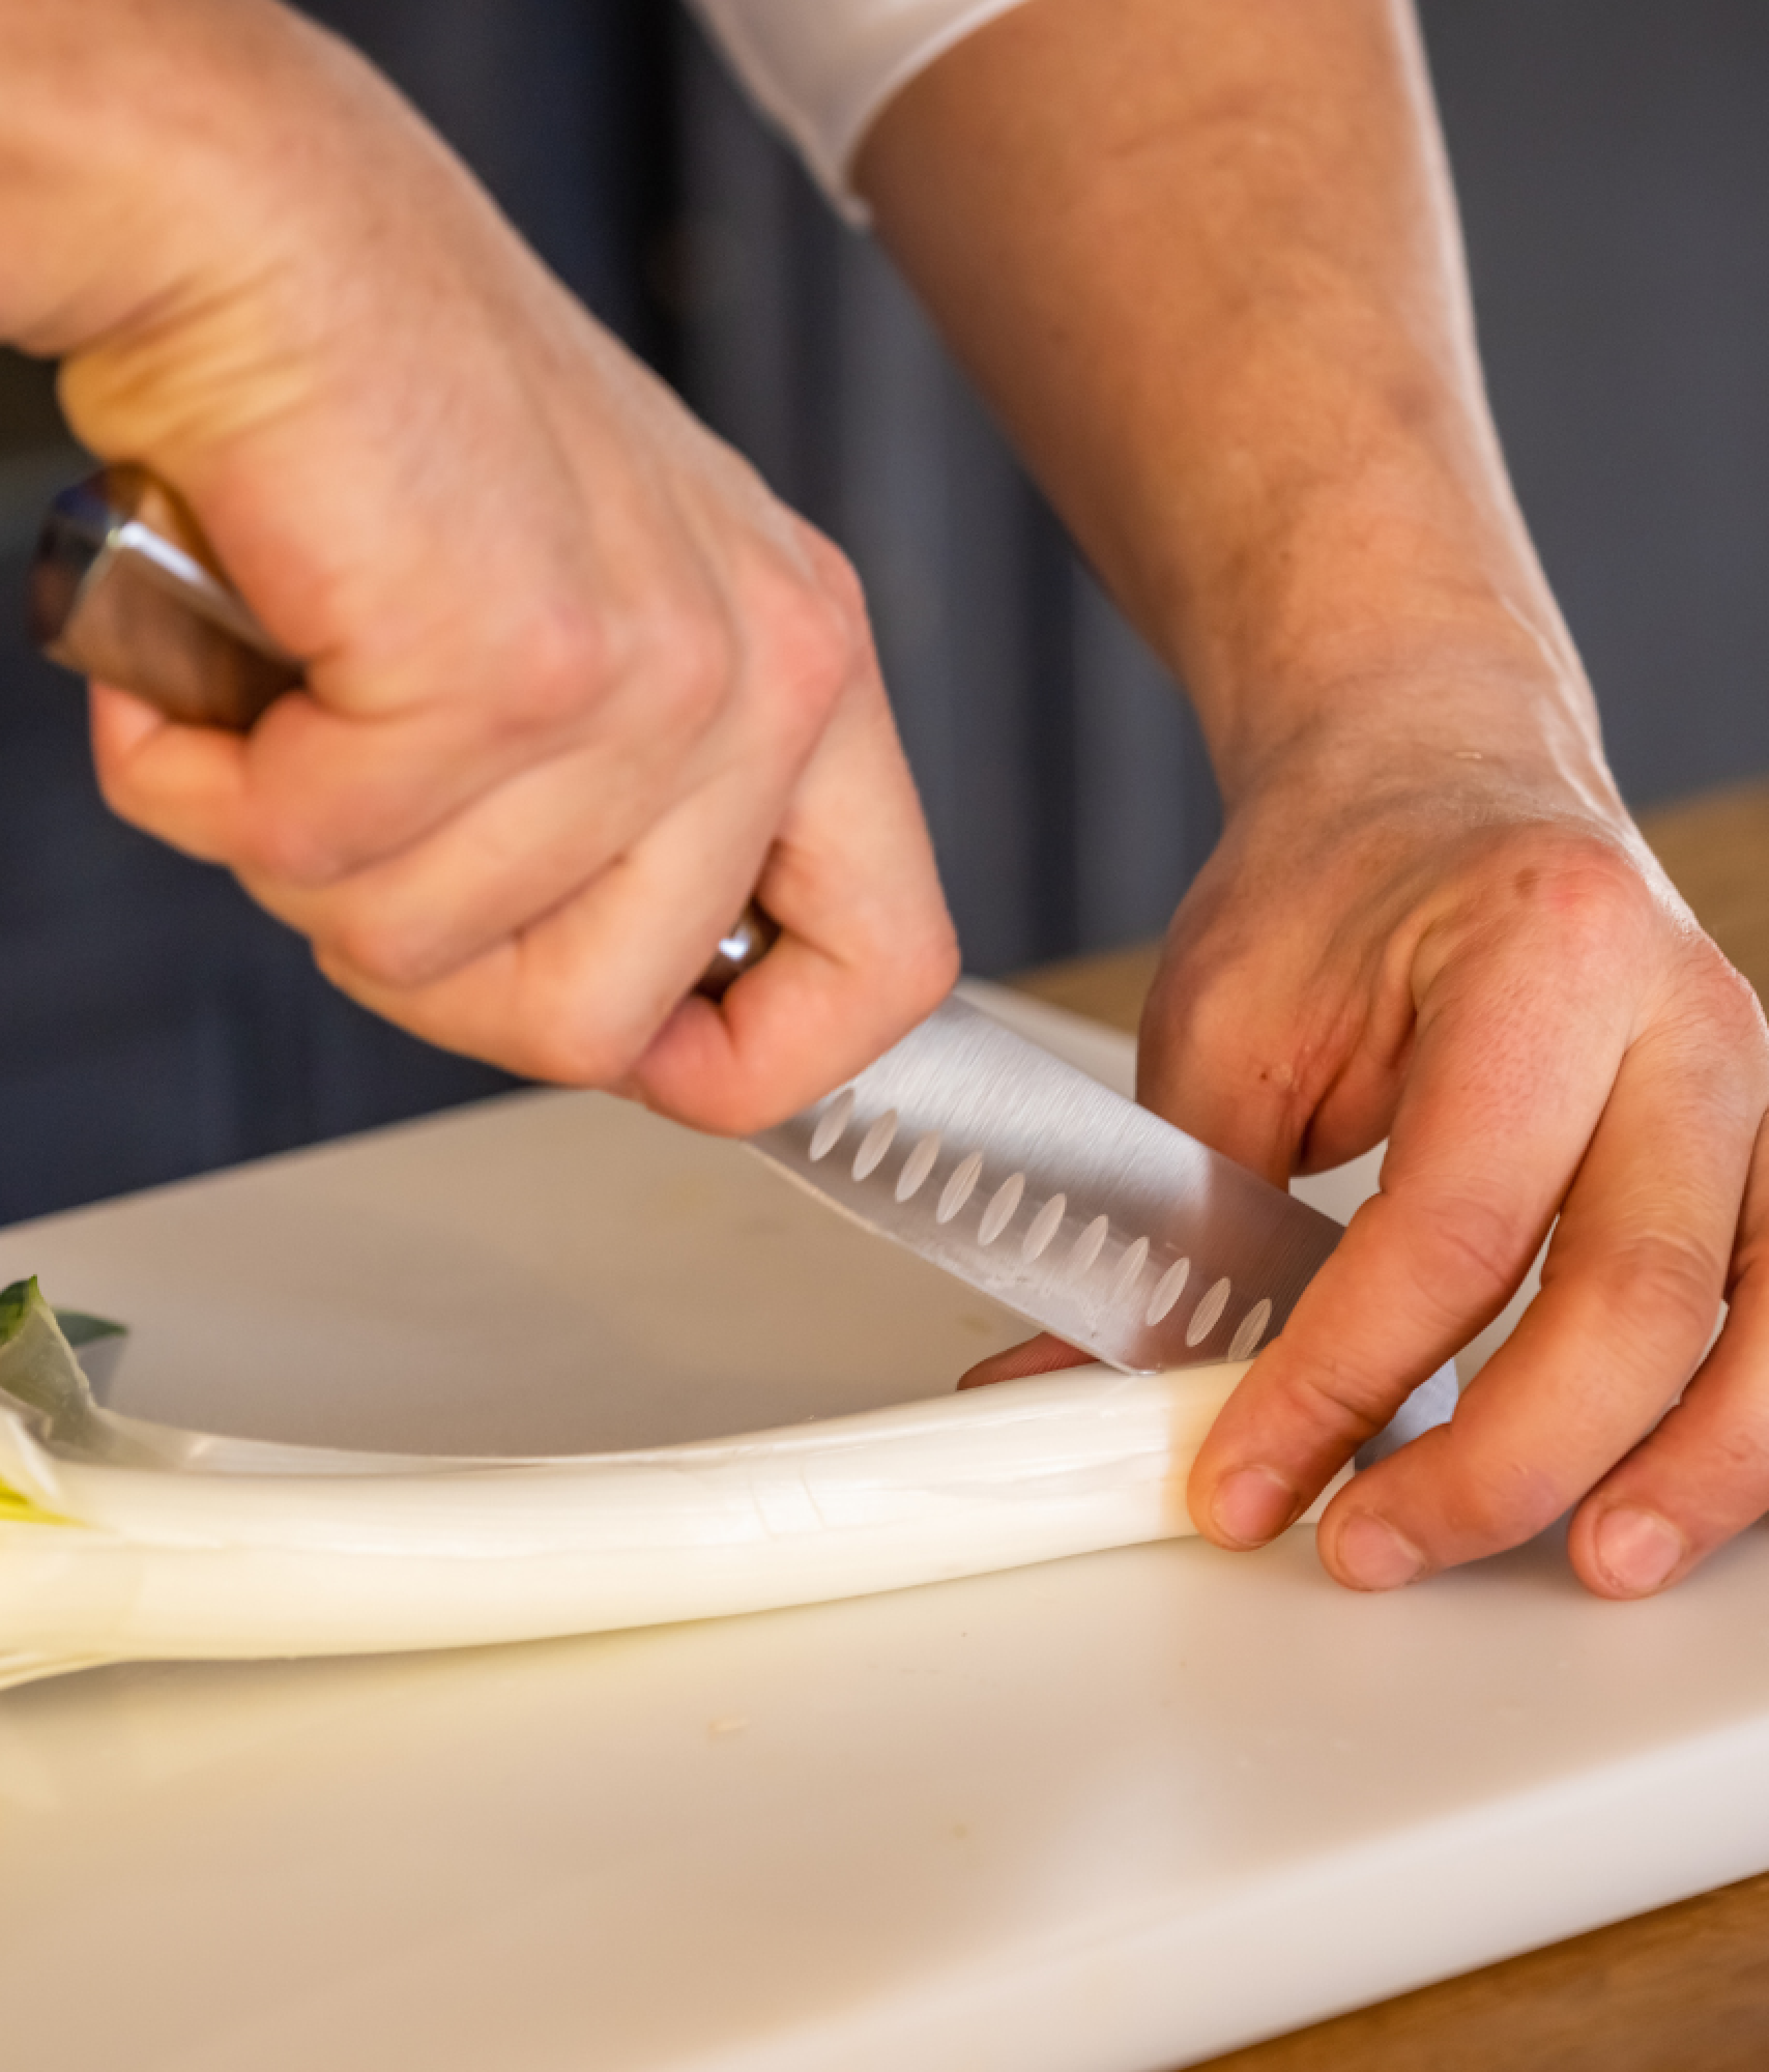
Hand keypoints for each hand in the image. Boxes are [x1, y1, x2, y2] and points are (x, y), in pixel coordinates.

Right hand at [61, 11, 954, 1132]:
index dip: (749, 1065)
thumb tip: (606, 1022)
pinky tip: (211, 682)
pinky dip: (213, 789)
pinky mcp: (505, 662)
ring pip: (429, 951)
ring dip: (297, 859)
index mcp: (805, 674)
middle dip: (429, 977)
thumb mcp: (587, 635)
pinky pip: (321, 850)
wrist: (261, 233)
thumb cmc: (399, 433)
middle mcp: (761, 676)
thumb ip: (626, 820)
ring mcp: (646, 676)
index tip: (629, 1048)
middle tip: (351, 831)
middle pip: (602, 1026)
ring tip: (280, 709)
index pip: (887, 968)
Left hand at [966, 720, 1768, 1599]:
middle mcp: (1682, 1020)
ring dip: (1679, 1471)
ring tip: (1580, 1564)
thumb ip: (1186, 1220)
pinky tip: (1665, 1489)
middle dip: (1506, 1457)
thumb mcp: (1226, 1030)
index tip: (1247, 1478)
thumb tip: (1087, 1387)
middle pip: (1638, 1294)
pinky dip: (1740, 1417)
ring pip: (1765, 1319)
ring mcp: (1752, 1082)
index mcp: (1538, 960)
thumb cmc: (1334, 884)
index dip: (1343, 1381)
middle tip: (1375, 1544)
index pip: (1450, 1225)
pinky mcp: (1768, 1141)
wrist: (1431, 775)